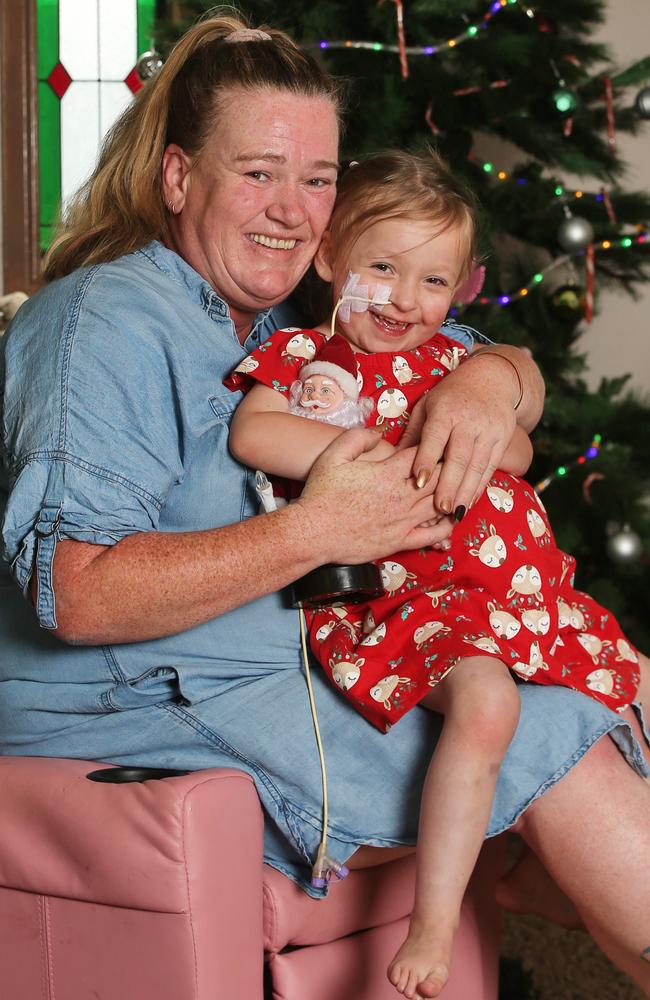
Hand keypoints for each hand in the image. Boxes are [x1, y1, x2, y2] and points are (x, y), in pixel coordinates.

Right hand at [297, 428, 452, 563]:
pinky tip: (451, 519)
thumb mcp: (333, 455)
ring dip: (452, 495)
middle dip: (449, 467)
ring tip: (460, 486)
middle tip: (459, 459)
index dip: (434, 446)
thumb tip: (380, 431)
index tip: (442, 441)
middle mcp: (400, 497)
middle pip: (437, 478)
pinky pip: (431, 535)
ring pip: (439, 505)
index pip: (422, 455)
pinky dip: (446, 526)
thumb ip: (358, 437)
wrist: (312, 533)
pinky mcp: (399, 542)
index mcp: (387, 474)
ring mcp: (402, 521)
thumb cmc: (320, 494)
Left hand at [398, 354, 520, 515]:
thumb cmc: (451, 395)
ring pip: (477, 465)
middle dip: (449, 485)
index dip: (427, 459)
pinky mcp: (503, 438)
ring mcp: (489, 430)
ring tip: (455, 514)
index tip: (418, 482)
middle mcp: (469, 420)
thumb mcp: (428, 405)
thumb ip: (413, 432)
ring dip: (466, 492)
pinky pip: (490, 467)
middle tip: (440, 508)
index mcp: (445, 409)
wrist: (493, 379)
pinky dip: (480, 487)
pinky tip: (470, 502)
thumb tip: (392, 458)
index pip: (435, 437)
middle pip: (459, 457)